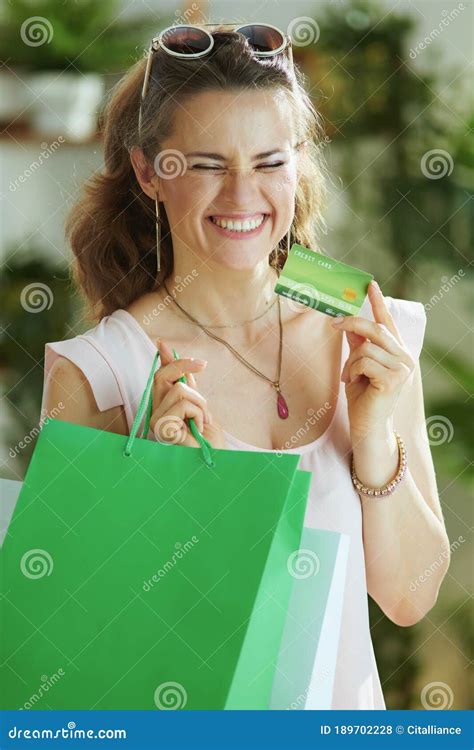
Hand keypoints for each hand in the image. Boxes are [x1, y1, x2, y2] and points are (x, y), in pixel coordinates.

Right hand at [149, 338, 226, 448]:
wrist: (217, 459)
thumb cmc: (209, 437)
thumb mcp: (200, 404)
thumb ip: (188, 385)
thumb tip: (178, 364)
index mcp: (164, 406)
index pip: (159, 377)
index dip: (161, 359)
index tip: (162, 343)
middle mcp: (156, 412)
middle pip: (162, 376)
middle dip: (184, 366)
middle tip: (203, 365)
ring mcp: (157, 421)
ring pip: (179, 389)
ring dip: (200, 402)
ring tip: (203, 419)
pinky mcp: (163, 429)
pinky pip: (184, 405)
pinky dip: (199, 413)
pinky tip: (199, 427)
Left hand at [331, 281, 414, 441]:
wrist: (367, 426)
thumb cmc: (363, 396)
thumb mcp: (357, 365)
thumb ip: (357, 344)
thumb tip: (346, 322)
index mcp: (397, 351)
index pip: (388, 322)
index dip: (378, 302)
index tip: (370, 284)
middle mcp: (405, 357)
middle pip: (375, 329)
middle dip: (351, 323)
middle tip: (333, 324)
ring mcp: (402, 368)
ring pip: (366, 347)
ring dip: (350, 361)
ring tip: (349, 376)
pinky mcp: (393, 379)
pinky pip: (364, 361)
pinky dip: (352, 370)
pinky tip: (353, 382)